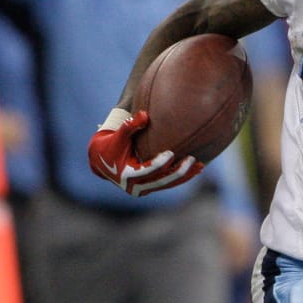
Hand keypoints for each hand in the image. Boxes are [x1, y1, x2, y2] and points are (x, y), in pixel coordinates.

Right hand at [88, 108, 203, 196]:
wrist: (102, 160)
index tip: (171, 153)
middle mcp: (135, 186)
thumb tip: (144, 114)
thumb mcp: (118, 135)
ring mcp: (143, 189)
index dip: (159, 163)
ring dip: (184, 176)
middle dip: (178, 171)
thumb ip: (130, 125)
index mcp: (127, 175)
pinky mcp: (149, 188)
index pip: (147, 170)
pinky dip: (181, 177)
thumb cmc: (111, 144)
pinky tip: (196, 170)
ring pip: (167, 183)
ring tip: (200, 166)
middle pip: (161, 180)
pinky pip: (167, 183)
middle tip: (192, 160)